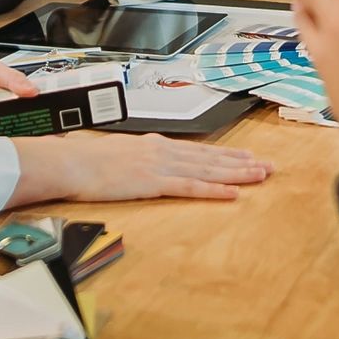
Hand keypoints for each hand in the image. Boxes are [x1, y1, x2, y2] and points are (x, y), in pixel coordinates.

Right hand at [13, 132, 272, 203]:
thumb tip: (143, 164)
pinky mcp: (154, 183)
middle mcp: (163, 152)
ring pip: (208, 170)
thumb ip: (136, 159)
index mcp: (155, 145)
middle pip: (211, 158)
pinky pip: (190, 187)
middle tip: (268, 166)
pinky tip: (232, 193)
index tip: (247, 157)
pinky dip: (214, 190)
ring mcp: (160, 167)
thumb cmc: (86, 160)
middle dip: (241, 163)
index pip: (199, 150)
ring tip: (260, 176)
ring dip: (237, 174)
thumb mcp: (118, 154)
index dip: (226, 154)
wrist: (71, 161)